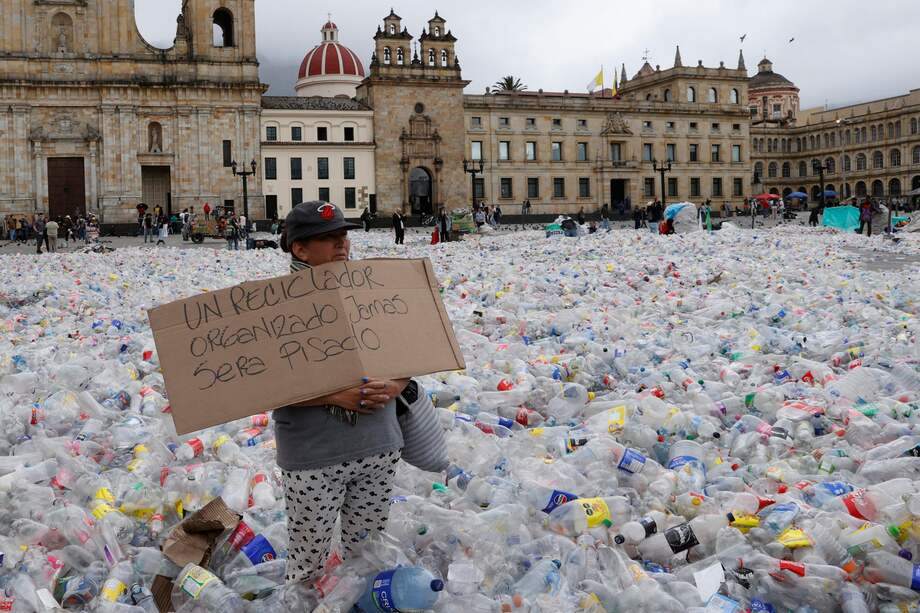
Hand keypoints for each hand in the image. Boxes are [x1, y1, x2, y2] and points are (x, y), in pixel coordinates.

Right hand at [291, 379, 409, 413]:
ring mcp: (357, 401)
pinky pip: (362, 410)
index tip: (385, 384)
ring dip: (376, 404)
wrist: (332, 395)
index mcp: (358, 387)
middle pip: (372, 395)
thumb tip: (361, 375)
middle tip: (388, 396)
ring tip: (383, 405)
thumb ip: (355, 379)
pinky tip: (373, 412)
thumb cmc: (339, 386)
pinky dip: (368, 411)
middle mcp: (359, 394)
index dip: (378, 385)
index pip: (371, 386)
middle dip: (380, 396)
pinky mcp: (353, 407)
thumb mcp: (348, 381)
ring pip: (369, 404)